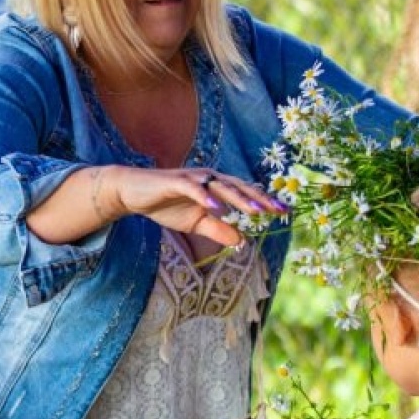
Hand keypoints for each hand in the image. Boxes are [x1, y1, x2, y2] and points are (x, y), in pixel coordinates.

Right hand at [107, 166, 287, 245]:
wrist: (134, 194)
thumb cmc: (167, 205)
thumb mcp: (196, 223)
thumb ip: (219, 230)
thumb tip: (242, 241)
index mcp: (216, 187)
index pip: (245, 193)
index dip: (264, 202)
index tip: (284, 213)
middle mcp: (209, 178)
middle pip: (239, 188)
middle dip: (259, 199)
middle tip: (278, 210)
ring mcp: (193, 178)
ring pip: (220, 186)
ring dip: (238, 198)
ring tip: (254, 210)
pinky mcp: (175, 181)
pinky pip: (193, 188)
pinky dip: (205, 196)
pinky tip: (216, 206)